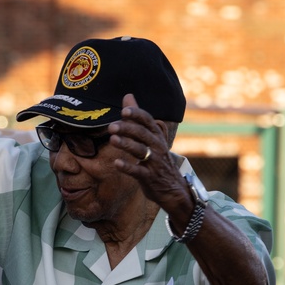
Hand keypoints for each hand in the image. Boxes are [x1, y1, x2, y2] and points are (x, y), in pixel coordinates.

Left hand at [108, 94, 187, 209]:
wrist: (173, 189)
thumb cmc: (157, 159)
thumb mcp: (151, 138)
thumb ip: (137, 118)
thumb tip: (128, 95)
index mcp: (156, 135)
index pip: (148, 121)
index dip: (137, 115)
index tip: (124, 110)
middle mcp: (157, 146)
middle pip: (143, 134)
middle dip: (128, 129)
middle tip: (111, 126)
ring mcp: (154, 162)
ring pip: (141, 151)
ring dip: (127, 144)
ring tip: (113, 139)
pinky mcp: (150, 177)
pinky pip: (139, 171)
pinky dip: (128, 167)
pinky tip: (116, 163)